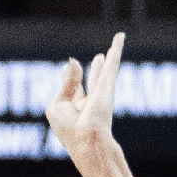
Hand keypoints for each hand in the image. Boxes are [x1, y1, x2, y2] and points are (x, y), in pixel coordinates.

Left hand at [43, 30, 127, 171]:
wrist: (87, 139)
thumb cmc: (70, 129)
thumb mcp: (58, 106)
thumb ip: (66, 83)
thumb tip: (72, 62)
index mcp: (76, 108)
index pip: (74, 89)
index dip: (72, 77)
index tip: (71, 65)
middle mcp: (91, 100)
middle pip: (94, 80)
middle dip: (95, 69)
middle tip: (99, 57)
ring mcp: (102, 92)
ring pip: (107, 70)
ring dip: (112, 55)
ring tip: (117, 41)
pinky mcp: (108, 85)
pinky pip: (112, 63)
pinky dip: (116, 49)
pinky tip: (119, 38)